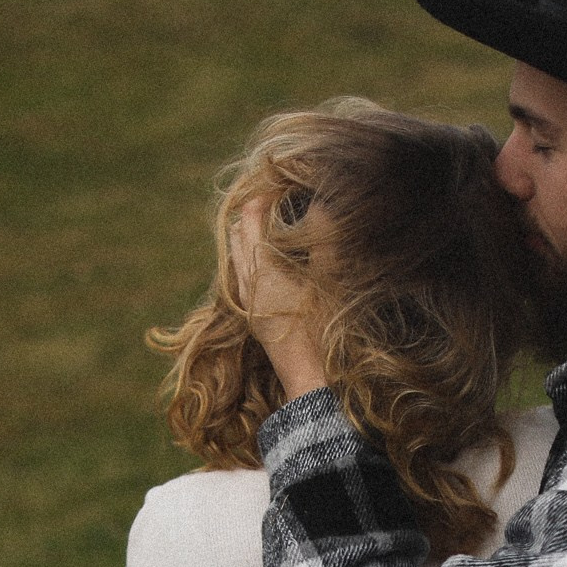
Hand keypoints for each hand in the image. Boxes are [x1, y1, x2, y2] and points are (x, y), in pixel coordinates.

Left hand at [231, 195, 325, 402]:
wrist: (310, 379)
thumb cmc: (321, 330)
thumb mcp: (329, 281)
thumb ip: (326, 240)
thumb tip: (324, 204)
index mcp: (260, 269)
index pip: (251, 218)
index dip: (265, 197)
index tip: (282, 186)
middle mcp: (246, 282)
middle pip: (237, 235)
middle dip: (253, 214)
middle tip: (276, 202)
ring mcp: (246, 300)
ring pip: (237, 257)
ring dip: (250, 237)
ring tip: (273, 226)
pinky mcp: (251, 315)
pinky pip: (242, 276)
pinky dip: (252, 259)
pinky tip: (270, 263)